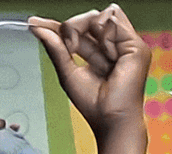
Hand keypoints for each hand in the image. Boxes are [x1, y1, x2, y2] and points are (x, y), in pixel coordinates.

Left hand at [30, 7, 151, 134]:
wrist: (110, 121)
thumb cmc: (95, 105)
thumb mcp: (67, 72)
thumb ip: (55, 47)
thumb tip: (37, 26)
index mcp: (101, 52)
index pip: (80, 27)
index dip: (61, 25)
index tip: (35, 24)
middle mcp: (115, 46)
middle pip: (91, 15)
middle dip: (74, 27)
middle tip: (70, 49)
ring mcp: (127, 45)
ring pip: (103, 13)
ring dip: (91, 32)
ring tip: (96, 59)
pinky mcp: (136, 47)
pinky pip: (113, 20)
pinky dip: (104, 37)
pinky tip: (109, 57)